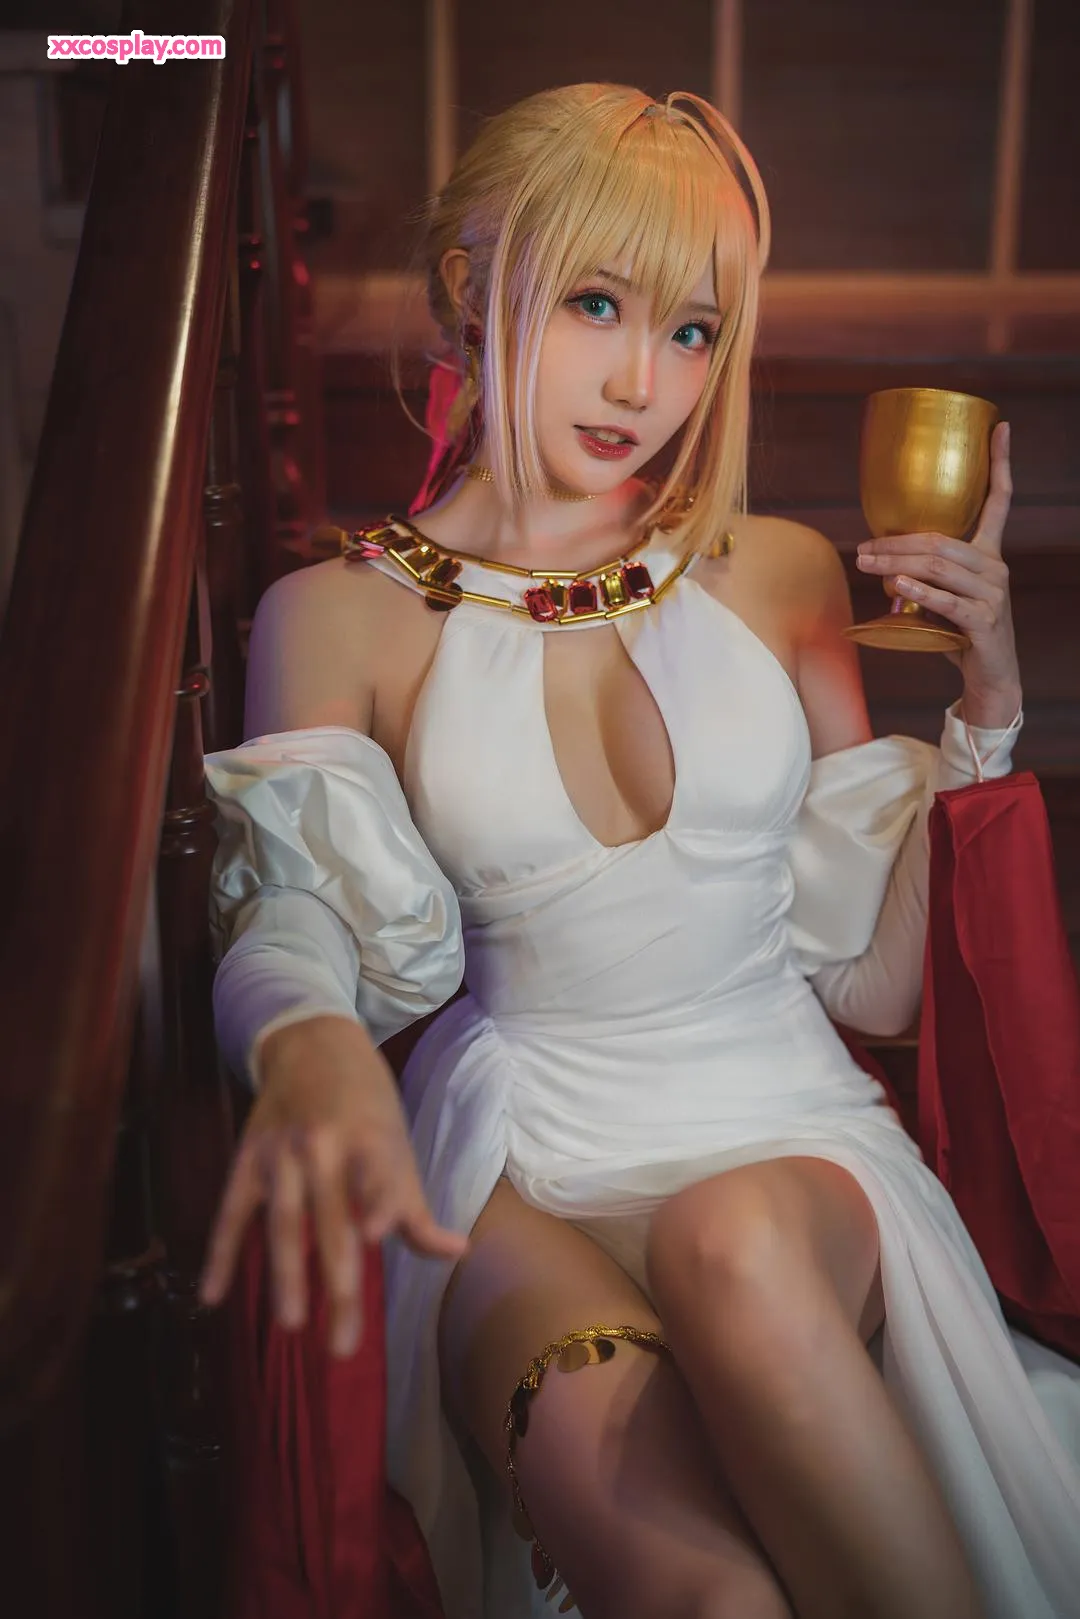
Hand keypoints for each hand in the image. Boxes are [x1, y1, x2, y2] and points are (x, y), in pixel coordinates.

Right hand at [198, 1015, 467, 1355]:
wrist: (312, 1044)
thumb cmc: (367, 1106)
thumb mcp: (396, 1144)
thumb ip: (415, 1207)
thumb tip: (457, 1255)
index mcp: (368, 1139)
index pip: (376, 1175)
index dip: (377, 1200)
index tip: (376, 1234)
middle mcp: (322, 1145)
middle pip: (329, 1220)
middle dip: (337, 1282)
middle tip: (342, 1344)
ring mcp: (279, 1153)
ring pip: (282, 1222)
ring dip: (284, 1274)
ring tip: (289, 1324)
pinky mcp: (246, 1159)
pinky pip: (230, 1213)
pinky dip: (219, 1254)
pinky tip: (211, 1296)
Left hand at [855, 420, 1021, 725]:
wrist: (990, 677)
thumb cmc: (961, 633)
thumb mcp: (941, 597)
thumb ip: (920, 575)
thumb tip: (878, 564)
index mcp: (988, 554)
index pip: (1000, 500)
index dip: (1000, 463)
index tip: (1001, 427)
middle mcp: (995, 567)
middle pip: (941, 541)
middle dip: (896, 542)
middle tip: (862, 549)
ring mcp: (993, 594)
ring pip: (940, 567)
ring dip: (897, 565)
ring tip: (866, 565)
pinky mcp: (985, 621)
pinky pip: (948, 601)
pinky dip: (920, 592)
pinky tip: (898, 585)